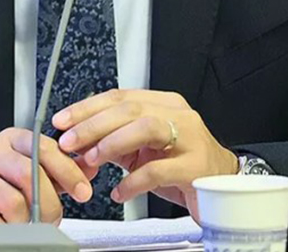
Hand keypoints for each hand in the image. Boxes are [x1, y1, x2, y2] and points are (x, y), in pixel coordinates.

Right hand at [0, 127, 98, 224]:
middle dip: (49, 203)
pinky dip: (7, 232)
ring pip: (13, 202)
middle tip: (53, 218)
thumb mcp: (18, 165)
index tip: (82, 191)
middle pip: (29, 175)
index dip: (68, 170)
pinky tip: (8, 230)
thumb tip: (88, 169)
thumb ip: (53, 168)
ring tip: (28, 228)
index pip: (43, 148)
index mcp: (8, 141)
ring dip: (28, 223)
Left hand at [53, 88, 237, 219]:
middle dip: (93, 124)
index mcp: (164, 104)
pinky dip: (133, 182)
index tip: (63, 121)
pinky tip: (120, 192)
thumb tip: (76, 148)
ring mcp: (191, 139)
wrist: (223, 186)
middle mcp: (179, 115)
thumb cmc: (181, 166)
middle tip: (70, 141)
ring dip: (112, 143)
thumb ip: (112, 145)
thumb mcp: (142, 151)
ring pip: (146, 128)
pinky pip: (159, 170)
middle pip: (130, 109)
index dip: (88, 107)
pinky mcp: (196, 167)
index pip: (120, 96)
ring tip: (92, 159)